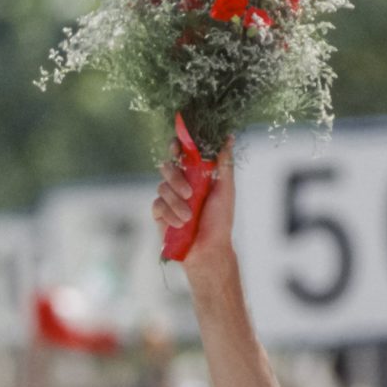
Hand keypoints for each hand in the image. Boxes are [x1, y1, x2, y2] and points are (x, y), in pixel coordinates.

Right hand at [153, 144, 234, 266]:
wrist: (207, 249)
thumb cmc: (220, 220)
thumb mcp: (225, 189)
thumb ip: (224, 163)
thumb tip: (229, 137)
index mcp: (196, 174)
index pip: (182, 153)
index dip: (177, 146)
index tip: (177, 146)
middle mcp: (181, 183)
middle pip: (167, 167)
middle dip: (176, 179)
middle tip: (189, 193)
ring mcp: (168, 197)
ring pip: (161, 187)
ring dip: (176, 203)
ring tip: (189, 217)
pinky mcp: (159, 212)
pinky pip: (157, 205)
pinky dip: (169, 214)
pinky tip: (179, 223)